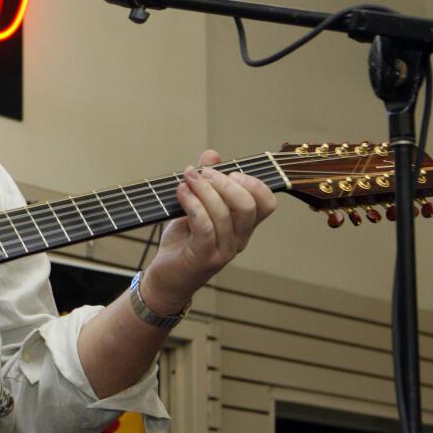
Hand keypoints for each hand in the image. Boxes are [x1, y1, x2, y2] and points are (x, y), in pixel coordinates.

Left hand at [142, 150, 276, 312]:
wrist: (165, 278)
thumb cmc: (183, 242)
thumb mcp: (195, 206)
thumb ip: (206, 181)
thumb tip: (212, 154)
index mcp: (243, 226)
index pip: (267, 203)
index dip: (254, 183)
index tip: (229, 172)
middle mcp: (239, 239)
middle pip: (249, 205)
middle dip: (225, 182)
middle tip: (202, 173)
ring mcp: (223, 250)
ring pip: (225, 213)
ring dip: (203, 189)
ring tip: (185, 179)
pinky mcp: (203, 257)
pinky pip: (205, 226)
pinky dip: (193, 205)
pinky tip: (181, 193)